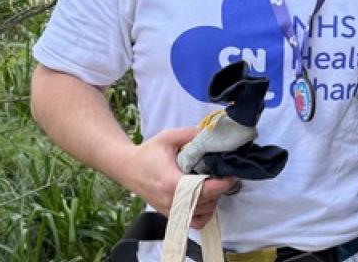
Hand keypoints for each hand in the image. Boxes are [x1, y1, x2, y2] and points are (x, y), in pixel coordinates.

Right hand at [118, 126, 237, 228]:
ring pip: (203, 214)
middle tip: (222, 174)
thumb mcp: (169, 137)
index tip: (230, 173)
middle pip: (208, 202)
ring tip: (212, 184)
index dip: (222, 183)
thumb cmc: (148, 153)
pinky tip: (205, 199)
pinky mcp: (170, 215)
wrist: (127, 168)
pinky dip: (204, 214)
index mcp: (173, 183)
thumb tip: (212, 135)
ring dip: (213, 200)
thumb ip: (191, 134)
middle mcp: (172, 201)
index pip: (205, 190)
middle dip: (220, 189)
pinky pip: (194, 223)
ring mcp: (171, 211)